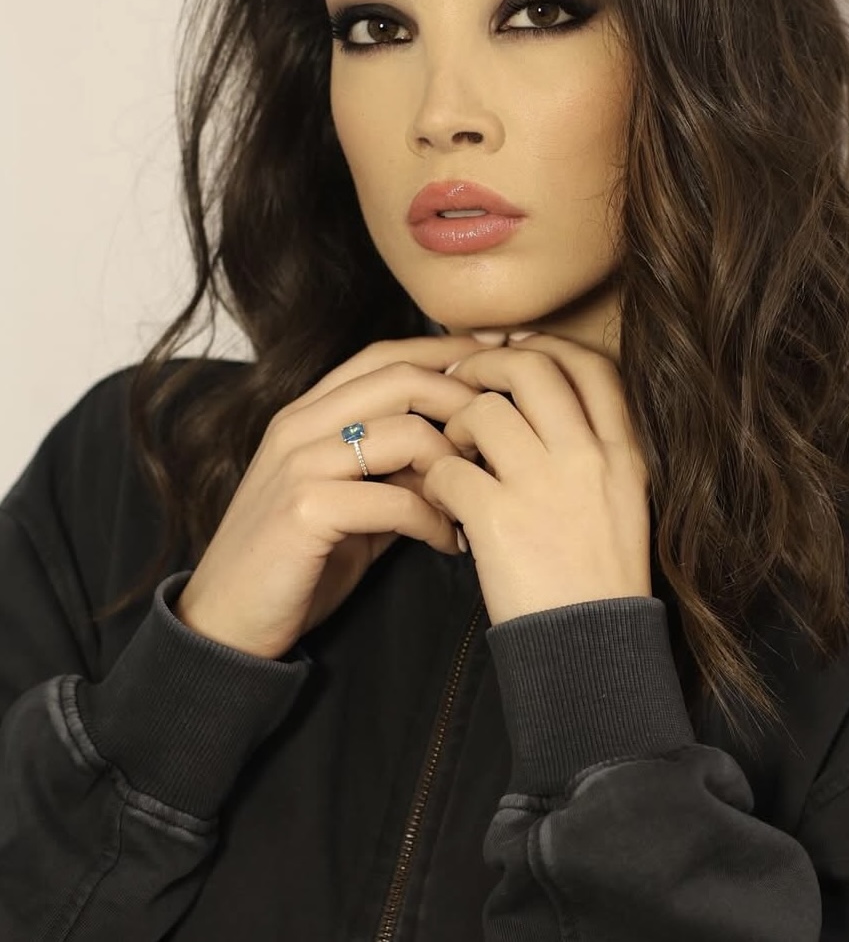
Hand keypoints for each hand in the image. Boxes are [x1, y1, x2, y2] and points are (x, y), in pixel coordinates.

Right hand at [174, 333, 496, 658]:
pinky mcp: (303, 508)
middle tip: (498, 438)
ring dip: (453, 467)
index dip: (444, 351)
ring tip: (472, 501)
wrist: (225, 622)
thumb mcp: (352, 502)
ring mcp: (298, 463)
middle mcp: (298, 425)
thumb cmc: (297, 561)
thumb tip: (463, 451)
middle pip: (400, 378)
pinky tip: (446, 542)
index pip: (384, 355)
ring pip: (403, 432)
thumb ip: (395, 470)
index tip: (495, 359)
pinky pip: (393, 499)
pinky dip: (432, 519)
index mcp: (307, 413)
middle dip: (462, 399)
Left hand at [422, 332, 652, 625]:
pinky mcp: (500, 519)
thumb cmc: (600, 579)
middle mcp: (588, 457)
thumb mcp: (622, 502)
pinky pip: (449, 468)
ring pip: (483, 409)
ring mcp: (544, 485)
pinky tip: (440, 499)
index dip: (548, 346)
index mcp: (624, 453)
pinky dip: (434, 478)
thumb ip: (593, 450)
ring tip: (452, 452)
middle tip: (460, 378)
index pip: (593, 366)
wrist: (591, 652)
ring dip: (455, 424)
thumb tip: (539, 405)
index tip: (515, 349)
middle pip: (532, 367)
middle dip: (486, 363)